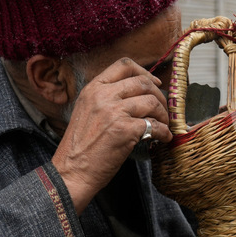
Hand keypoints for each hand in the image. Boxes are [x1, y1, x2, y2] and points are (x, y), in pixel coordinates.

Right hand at [52, 58, 171, 214]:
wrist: (71, 171)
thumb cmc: (80, 147)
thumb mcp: (87, 111)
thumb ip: (107, 98)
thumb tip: (137, 94)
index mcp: (93, 88)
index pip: (124, 65)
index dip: (145, 72)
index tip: (155, 84)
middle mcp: (103, 96)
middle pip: (143, 82)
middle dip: (159, 95)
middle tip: (162, 109)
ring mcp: (114, 112)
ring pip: (152, 102)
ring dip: (163, 115)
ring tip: (163, 125)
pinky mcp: (125, 130)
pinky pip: (155, 125)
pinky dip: (164, 132)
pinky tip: (163, 138)